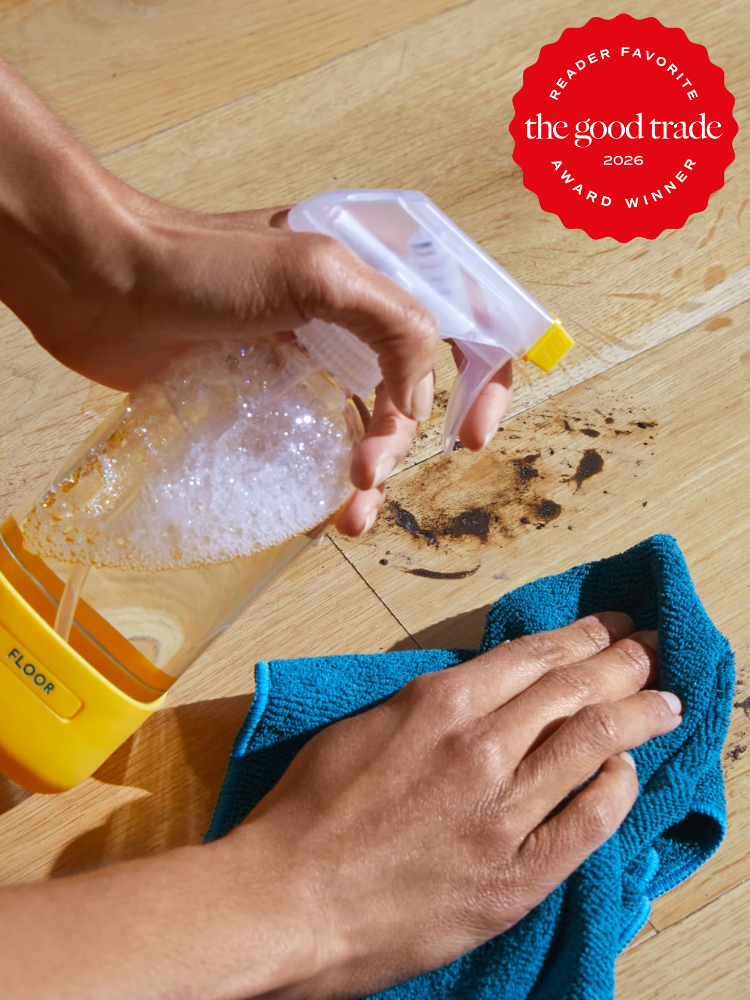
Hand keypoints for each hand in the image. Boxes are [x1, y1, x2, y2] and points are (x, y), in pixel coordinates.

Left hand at [27, 193, 512, 536]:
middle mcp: (351, 313)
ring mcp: (308, 354)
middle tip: (365, 477)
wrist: (101, 282)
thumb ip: (391, 325)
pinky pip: (314, 441)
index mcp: (376, 270)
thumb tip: (417, 405)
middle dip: (402, 443)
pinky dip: (321, 480)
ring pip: (365, 424)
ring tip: (346, 519)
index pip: (465, 320)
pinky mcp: (267, 391)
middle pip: (414, 390)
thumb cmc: (201, 264)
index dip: (484, 380)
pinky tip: (314, 514)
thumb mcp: (315, 273)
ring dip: (369, 475)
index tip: (471, 437)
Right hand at [231, 613, 680, 998]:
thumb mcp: (364, 726)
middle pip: (574, 690)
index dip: (582, 637)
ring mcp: (501, 813)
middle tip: (652, 648)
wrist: (286, 899)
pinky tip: (628, 774)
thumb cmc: (309, 810)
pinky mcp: (513, 877)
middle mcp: (480, 747)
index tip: (611, 627)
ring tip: (664, 701)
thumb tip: (478, 690)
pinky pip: (586, 824)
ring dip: (636, 716)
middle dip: (623, 662)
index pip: (533, 656)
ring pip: (591, 745)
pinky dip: (616, 791)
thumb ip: (428, 705)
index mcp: (440, 703)